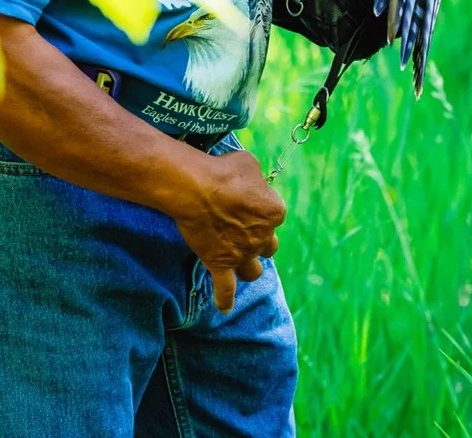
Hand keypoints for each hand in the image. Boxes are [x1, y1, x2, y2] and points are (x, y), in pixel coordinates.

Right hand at [172, 149, 286, 314]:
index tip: (245, 198)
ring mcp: (242, 254)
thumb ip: (256, 178)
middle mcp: (263, 236)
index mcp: (274, 211)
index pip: (274, 214)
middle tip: (242, 228)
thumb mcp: (249, 163)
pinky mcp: (220, 265)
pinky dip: (225, 300)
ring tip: (239, 259)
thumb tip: (252, 182)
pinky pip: (225, 290)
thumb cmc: (223, 170)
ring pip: (253, 270)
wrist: (196, 188)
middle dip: (259, 238)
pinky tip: (224, 307)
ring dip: (248, 265)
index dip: (260, 207)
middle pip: (268, 245)